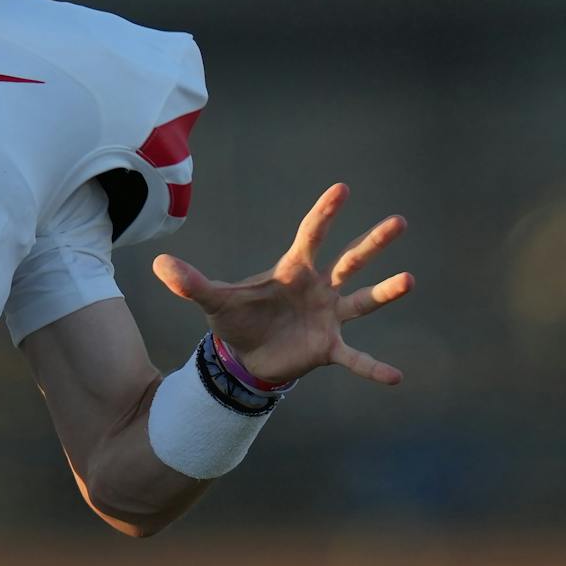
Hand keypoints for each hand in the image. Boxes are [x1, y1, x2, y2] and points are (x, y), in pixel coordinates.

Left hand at [152, 183, 413, 386]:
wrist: (244, 357)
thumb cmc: (235, 319)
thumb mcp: (212, 299)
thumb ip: (189, 282)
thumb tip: (157, 264)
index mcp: (292, 269)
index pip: (311, 234)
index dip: (324, 213)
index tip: (342, 189)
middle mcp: (318, 288)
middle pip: (350, 260)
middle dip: (372, 243)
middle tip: (399, 222)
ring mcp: (327, 316)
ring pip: (363, 300)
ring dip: (385, 292)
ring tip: (408, 280)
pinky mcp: (328, 347)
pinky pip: (356, 358)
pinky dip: (373, 367)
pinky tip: (396, 376)